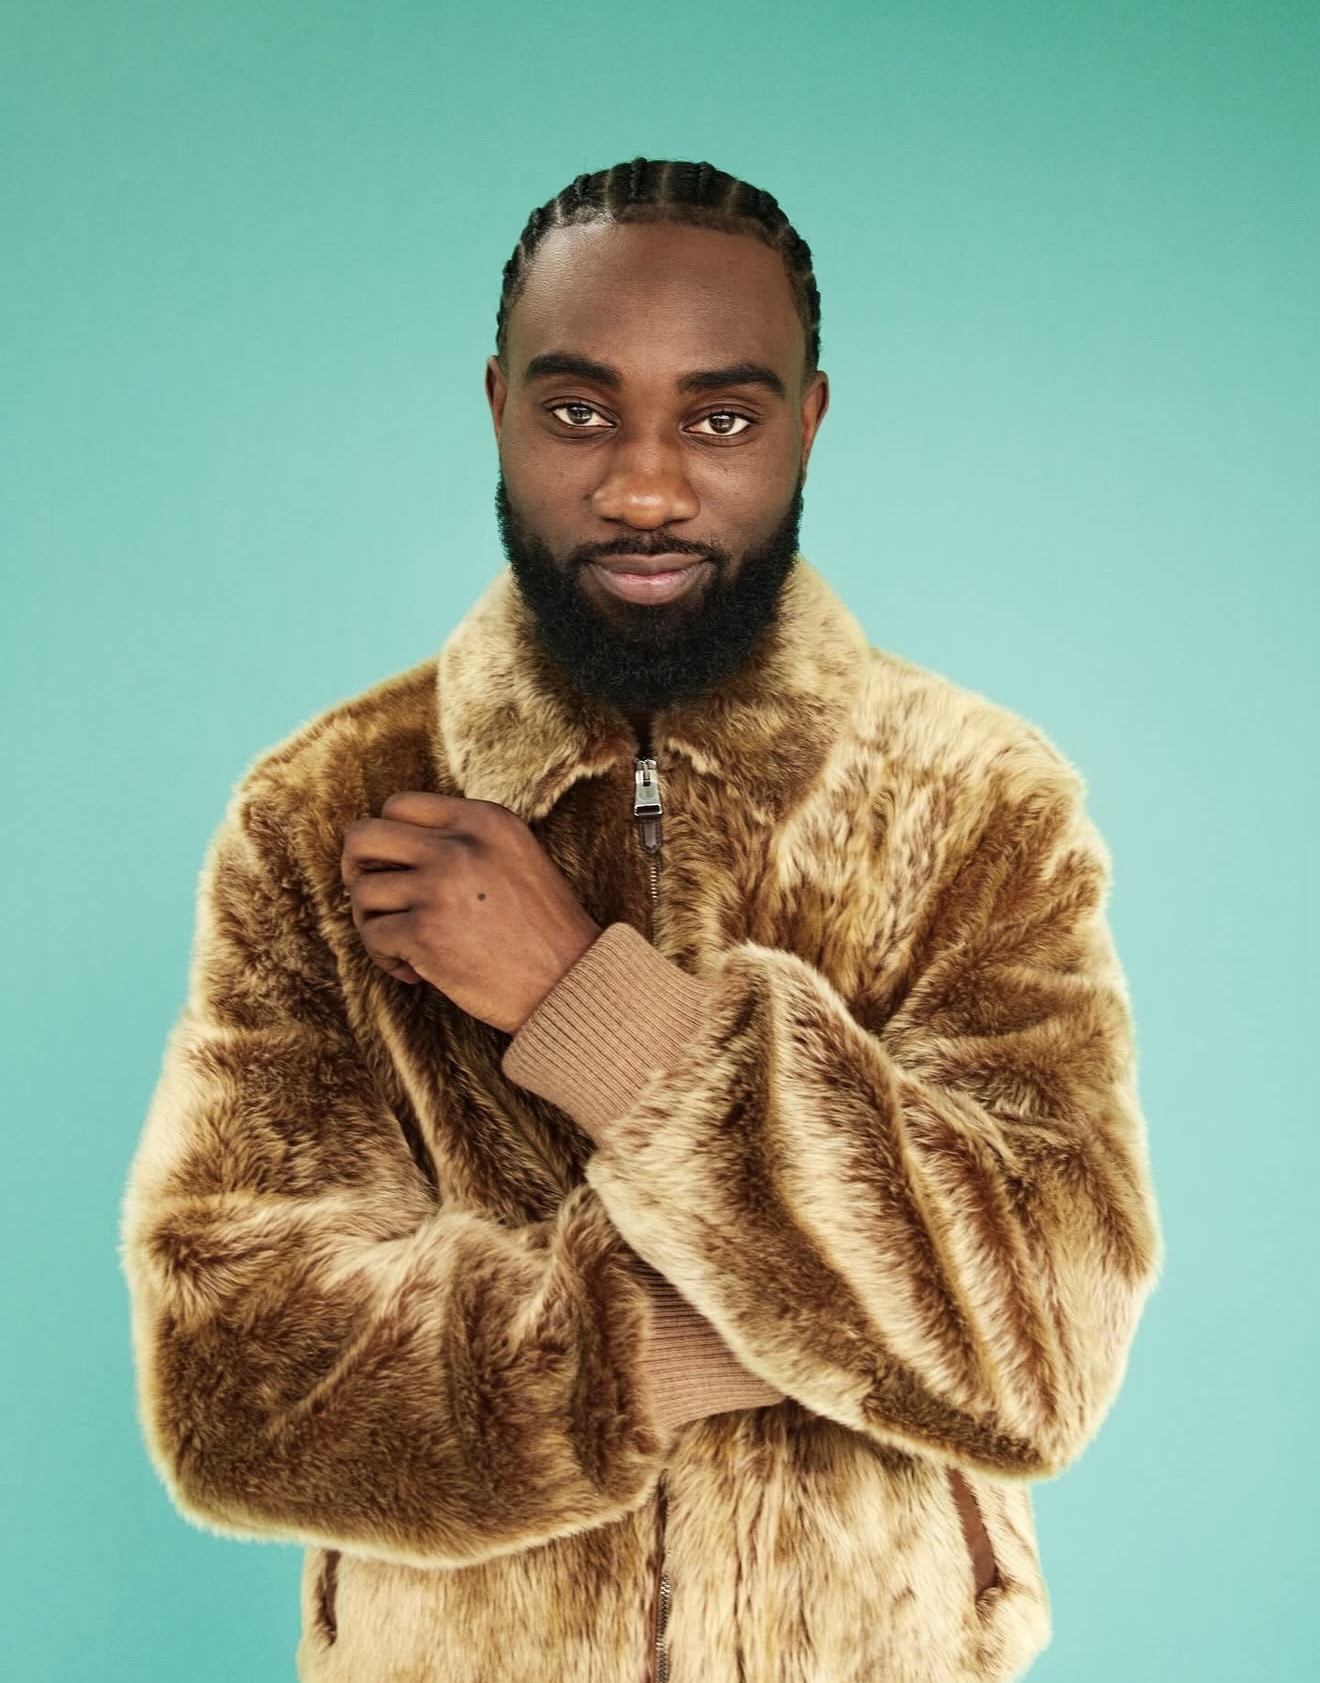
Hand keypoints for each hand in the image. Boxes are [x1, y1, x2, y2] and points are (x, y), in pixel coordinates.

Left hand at [341, 792, 602, 1033]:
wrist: (571, 985)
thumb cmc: (543, 931)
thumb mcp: (515, 858)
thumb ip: (465, 842)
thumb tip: (391, 850)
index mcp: (483, 820)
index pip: (399, 806)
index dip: (386, 840)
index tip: (394, 871)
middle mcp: (458, 845)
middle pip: (363, 836)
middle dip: (356, 871)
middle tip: (373, 900)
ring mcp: (439, 887)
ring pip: (363, 892)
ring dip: (372, 923)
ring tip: (401, 947)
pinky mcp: (425, 933)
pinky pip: (374, 936)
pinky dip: (386, 958)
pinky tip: (414, 973)